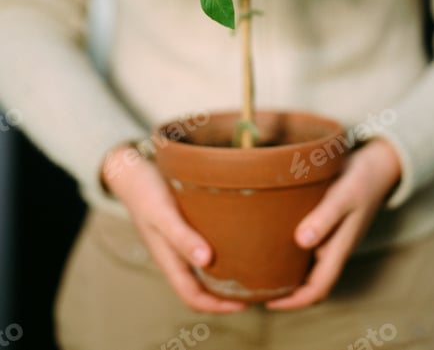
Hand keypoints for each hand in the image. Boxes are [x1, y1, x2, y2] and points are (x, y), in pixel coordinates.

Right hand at [101, 144, 247, 313]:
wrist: (132, 171)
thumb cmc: (147, 191)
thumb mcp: (163, 214)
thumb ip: (182, 237)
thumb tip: (207, 261)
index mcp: (168, 260)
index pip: (193, 297)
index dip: (219, 307)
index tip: (247, 303)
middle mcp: (174, 256)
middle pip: (200, 288)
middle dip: (226, 296)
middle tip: (257, 289)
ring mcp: (178, 243)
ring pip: (203, 269)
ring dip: (224, 275)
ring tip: (252, 269)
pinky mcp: (182, 227)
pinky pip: (203, 248)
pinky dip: (221, 252)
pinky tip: (237, 240)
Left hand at [266, 137, 401, 309]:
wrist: (377, 163)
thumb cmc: (361, 179)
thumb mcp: (343, 196)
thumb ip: (324, 217)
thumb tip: (301, 242)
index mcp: (339, 248)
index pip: (317, 289)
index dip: (293, 301)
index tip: (267, 302)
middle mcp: (332, 248)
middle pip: (307, 282)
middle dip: (283, 290)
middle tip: (252, 286)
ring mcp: (328, 237)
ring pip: (304, 264)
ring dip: (284, 270)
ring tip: (254, 265)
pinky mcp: (323, 223)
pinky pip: (303, 243)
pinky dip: (286, 248)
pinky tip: (267, 237)